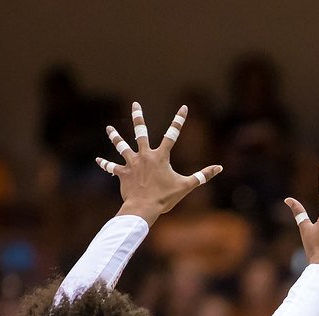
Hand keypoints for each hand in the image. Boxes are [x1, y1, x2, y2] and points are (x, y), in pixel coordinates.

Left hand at [97, 102, 222, 224]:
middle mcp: (145, 156)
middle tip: (135, 104)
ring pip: (121, 146)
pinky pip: (112, 167)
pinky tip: (98, 159)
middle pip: (140, 133)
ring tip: (109, 128)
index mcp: (160, 157)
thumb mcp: (187, 186)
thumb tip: (220, 168)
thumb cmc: (165, 198)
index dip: (179, 120)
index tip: (183, 108)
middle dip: (138, 117)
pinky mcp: (123, 174)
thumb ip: (203, 175)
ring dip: (115, 137)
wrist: (143, 207)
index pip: (172, 135)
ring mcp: (132, 164)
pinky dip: (105, 164)